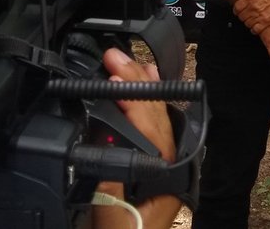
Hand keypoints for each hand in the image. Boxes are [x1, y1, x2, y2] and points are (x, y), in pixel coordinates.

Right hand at [95, 51, 180, 228]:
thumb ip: (106, 180)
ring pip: (158, 115)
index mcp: (163, 173)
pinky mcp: (156, 169)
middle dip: (135, 79)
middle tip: (113, 56)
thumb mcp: (110, 216)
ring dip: (143, 87)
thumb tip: (99, 137)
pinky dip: (146, 104)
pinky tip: (143, 89)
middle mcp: (169, 164)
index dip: (132, 95)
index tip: (112, 74)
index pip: (150, 123)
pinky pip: (154, 127)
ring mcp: (165, 165)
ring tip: (132, 61)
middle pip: (156, 112)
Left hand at [231, 0, 269, 33]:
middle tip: (245, 13)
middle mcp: (254, 7)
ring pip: (247, 23)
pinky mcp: (267, 22)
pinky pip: (255, 29)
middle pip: (241, 17)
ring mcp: (261, 16)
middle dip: (241, 15)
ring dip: (247, 21)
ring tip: (250, 18)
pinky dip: (254, 28)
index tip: (239, 9)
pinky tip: (255, 24)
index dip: (236, 9)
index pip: (236, 8)